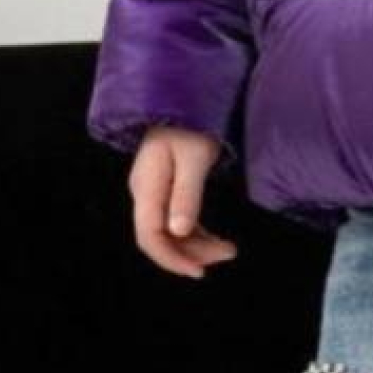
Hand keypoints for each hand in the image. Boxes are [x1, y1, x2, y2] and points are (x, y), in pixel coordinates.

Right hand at [130, 123, 238, 278]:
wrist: (184, 101)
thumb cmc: (191, 125)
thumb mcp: (194, 158)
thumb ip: (186, 195)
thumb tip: (178, 231)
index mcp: (146, 187)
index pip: (149, 236)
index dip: (172, 259)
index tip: (199, 271)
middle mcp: (144, 193)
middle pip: (159, 238)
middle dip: (191, 253)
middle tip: (228, 253)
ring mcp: (153, 192)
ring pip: (169, 232)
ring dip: (196, 245)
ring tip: (228, 249)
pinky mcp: (164, 190)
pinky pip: (175, 221)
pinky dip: (194, 233)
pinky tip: (215, 239)